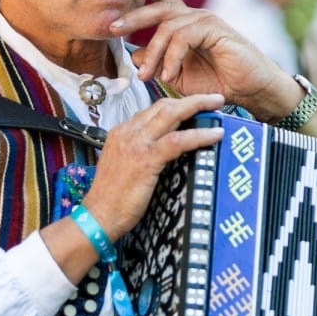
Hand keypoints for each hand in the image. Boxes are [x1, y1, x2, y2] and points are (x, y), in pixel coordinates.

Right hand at [81, 92, 225, 238]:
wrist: (98, 216)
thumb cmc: (112, 198)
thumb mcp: (124, 165)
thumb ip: (140, 152)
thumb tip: (164, 149)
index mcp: (122, 132)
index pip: (152, 110)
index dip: (176, 106)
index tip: (194, 106)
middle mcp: (128, 132)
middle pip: (164, 106)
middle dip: (191, 99)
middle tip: (213, 99)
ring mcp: (136, 144)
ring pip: (172, 115)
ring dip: (198, 106)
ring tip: (218, 104)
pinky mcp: (146, 159)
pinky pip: (179, 141)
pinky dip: (200, 135)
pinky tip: (215, 134)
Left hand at [110, 0, 301, 121]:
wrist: (251, 91)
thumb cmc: (219, 83)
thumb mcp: (179, 75)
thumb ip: (157, 63)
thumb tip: (132, 54)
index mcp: (185, 25)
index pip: (160, 2)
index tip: (116, 3)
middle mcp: (194, 17)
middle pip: (157, 6)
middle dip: (133, 17)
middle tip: (112, 28)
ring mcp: (205, 20)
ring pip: (168, 26)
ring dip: (153, 53)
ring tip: (148, 76)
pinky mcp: (215, 28)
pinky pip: (184, 37)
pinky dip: (172, 57)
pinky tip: (168, 75)